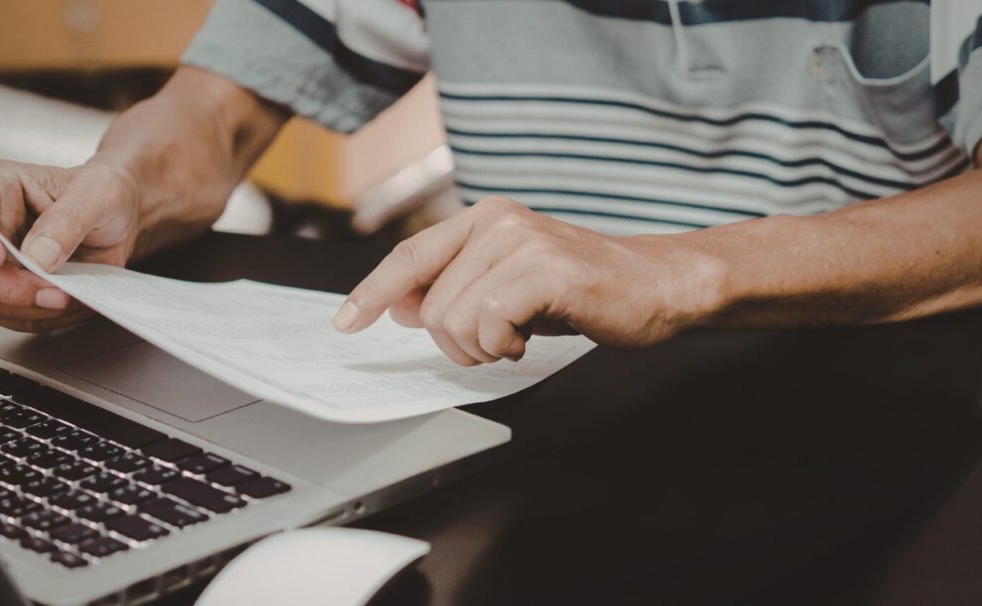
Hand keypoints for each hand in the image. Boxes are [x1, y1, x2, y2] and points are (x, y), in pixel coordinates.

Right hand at [0, 159, 141, 331]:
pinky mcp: (12, 285)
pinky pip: (13, 314)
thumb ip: (68, 221)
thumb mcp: (97, 195)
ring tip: (69, 296)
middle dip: (8, 287)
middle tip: (53, 292)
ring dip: (30, 307)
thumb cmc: (104, 193)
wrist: (120, 217)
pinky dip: (42, 317)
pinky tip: (69, 303)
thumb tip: (38, 256)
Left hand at [333, 197, 724, 364]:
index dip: (372, 291)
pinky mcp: (545, 269)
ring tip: (519, 337)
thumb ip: (455, 287)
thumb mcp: (509, 285)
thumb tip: (396, 306)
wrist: (657, 284)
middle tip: (500, 342)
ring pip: (453, 320)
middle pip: (429, 306)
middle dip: (456, 343)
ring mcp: (521, 242)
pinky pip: (489, 325)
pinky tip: (532, 338)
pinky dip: (505, 346)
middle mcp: (497, 222)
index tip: (346, 322)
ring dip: (483, 349)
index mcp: (484, 220)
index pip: (410, 255)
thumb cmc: (584, 289)